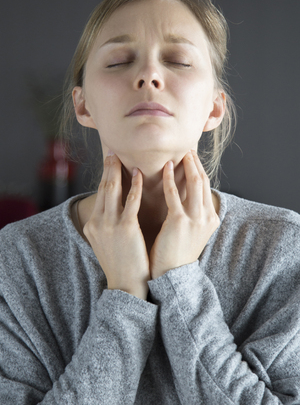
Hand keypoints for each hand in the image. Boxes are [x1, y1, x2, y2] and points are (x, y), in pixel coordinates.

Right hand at [83, 153, 149, 299]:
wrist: (125, 287)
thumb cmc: (122, 264)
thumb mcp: (107, 242)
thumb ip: (108, 224)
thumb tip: (115, 209)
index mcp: (93, 225)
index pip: (99, 194)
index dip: (104, 176)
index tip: (109, 162)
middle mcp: (98, 222)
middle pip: (103, 188)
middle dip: (108, 168)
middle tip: (112, 152)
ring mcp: (110, 225)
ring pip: (113, 190)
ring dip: (118, 170)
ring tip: (123, 156)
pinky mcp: (125, 229)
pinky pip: (130, 201)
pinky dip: (134, 186)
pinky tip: (139, 175)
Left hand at [149, 150, 219, 278]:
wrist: (172, 275)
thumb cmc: (176, 253)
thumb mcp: (192, 232)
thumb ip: (192, 213)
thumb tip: (184, 196)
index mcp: (211, 218)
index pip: (206, 187)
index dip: (199, 169)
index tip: (192, 156)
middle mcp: (207, 217)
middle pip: (203, 181)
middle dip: (196, 163)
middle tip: (187, 148)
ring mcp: (196, 219)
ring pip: (194, 183)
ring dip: (187, 166)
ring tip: (179, 153)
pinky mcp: (180, 222)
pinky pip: (175, 195)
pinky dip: (170, 179)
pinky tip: (165, 168)